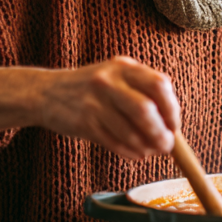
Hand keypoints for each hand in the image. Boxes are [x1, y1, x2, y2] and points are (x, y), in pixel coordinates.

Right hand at [37, 57, 180, 159]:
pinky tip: (136, 155)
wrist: (46, 93)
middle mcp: (108, 81)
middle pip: (145, 109)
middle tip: (166, 145)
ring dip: (146, 146)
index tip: (174, 125)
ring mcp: (94, 101)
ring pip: (129, 131)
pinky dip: (129, 152)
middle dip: (160, 132)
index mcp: (123, 67)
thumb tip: (172, 125)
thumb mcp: (116, 77)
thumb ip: (142, 92)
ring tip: (151, 152)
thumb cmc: (91, 89)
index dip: (172, 108)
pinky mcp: (83, 122)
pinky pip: (113, 142)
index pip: (159, 84)